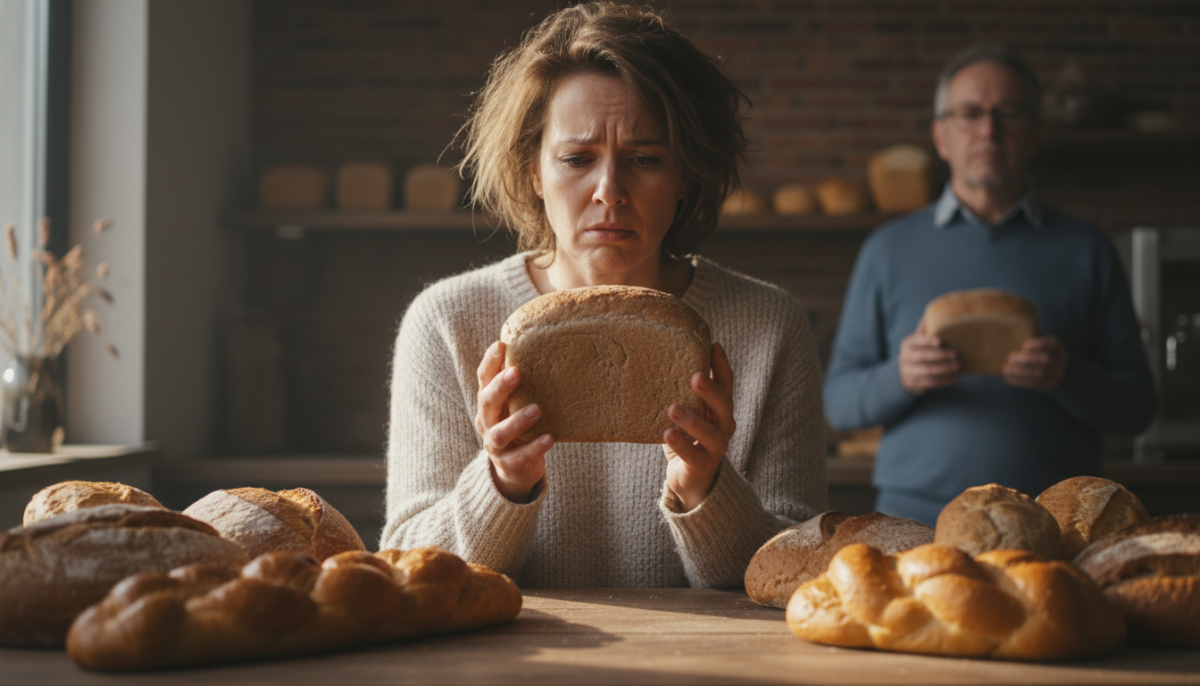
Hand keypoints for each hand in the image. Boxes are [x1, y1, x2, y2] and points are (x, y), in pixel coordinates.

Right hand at [475, 340, 552, 502]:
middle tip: (516, 372)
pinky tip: (550, 438)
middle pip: (487, 402)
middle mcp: (487, 421)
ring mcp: (495, 445)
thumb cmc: (521, 426)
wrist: (516, 469)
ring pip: (499, 433)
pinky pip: (519, 456)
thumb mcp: (518, 403)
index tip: (501, 344)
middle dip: (500, 387)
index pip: (484, 378)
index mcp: (489, 402)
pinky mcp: (508, 464)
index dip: (490, 361)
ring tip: (537, 409)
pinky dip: (534, 447)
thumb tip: (548, 345)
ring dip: (517, 420)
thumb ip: (526, 382)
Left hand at [663, 343, 736, 512]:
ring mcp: (716, 447)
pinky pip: (692, 454)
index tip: (713, 345)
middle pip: (724, 406)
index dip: (722, 365)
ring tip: (672, 408)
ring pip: (710, 432)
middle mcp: (724, 426)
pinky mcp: (702, 465)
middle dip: (710, 390)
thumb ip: (684, 392)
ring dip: (692, 419)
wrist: (690, 478)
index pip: (727, 384)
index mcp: (721, 410)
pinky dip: (680, 444)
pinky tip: (666, 433)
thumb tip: (665, 359)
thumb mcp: (689, 412)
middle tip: (695, 376)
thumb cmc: (687, 437)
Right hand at [898, 318, 959, 393]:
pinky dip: (944, 381)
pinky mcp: (914, 384)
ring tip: (957, 366)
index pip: (916, 341)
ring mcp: (908, 372)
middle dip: (940, 356)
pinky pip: (930, 383)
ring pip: (927, 371)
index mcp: (907, 344)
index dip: (927, 341)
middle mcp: (904, 358)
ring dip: (944, 369)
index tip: (940, 341)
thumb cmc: (916, 353)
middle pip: (922, 357)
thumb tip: (928, 317)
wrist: (903, 375)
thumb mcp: (916, 342)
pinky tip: (954, 377)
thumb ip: (923, 332)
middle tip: (955, 354)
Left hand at [1003, 335, 1066, 391]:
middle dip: (1027, 359)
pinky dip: (1020, 381)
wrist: (1061, 370)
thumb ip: (1033, 336)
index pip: (1052, 343)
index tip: (1025, 345)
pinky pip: (1034, 383)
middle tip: (1010, 357)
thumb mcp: (1043, 342)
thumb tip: (1012, 329)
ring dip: (1020, 372)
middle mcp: (1061, 359)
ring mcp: (1057, 373)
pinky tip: (1008, 378)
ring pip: (1038, 373)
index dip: (1039, 344)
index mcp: (1058, 346)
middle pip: (1045, 360)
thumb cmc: (1043, 350)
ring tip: (1005, 369)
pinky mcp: (1050, 384)